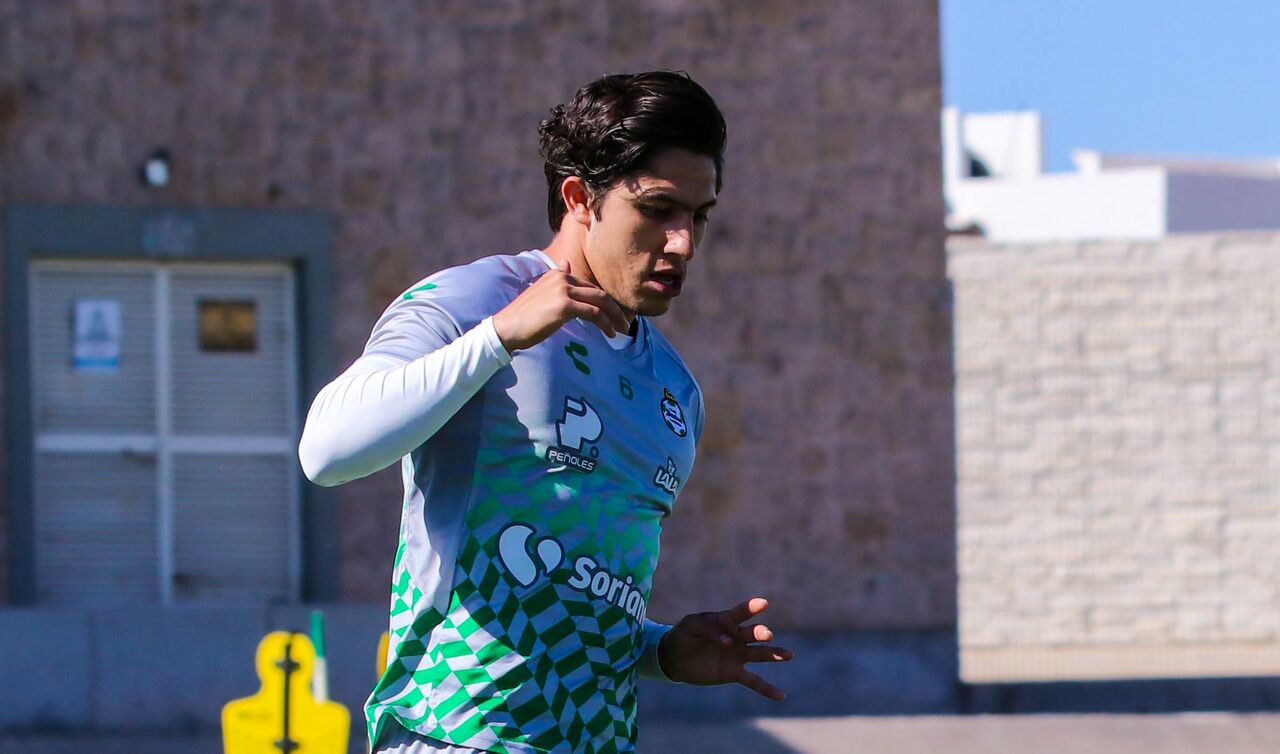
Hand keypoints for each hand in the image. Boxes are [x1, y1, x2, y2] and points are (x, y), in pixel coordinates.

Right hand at [492, 260, 630, 351]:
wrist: (506, 328)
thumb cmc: (524, 316)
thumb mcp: (541, 293)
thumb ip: (556, 278)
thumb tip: (566, 263)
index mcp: (557, 274)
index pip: (589, 287)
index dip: (604, 302)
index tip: (614, 315)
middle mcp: (562, 277)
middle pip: (598, 292)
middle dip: (615, 309)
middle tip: (625, 324)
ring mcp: (563, 290)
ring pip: (600, 301)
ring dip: (615, 317)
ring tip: (622, 330)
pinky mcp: (564, 305)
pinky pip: (594, 313)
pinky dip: (605, 324)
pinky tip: (610, 334)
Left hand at [657, 597, 792, 699]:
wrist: (674, 658)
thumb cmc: (683, 635)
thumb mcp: (691, 625)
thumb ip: (709, 629)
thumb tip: (728, 643)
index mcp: (725, 620)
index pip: (741, 612)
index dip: (752, 607)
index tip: (763, 603)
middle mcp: (736, 637)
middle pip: (753, 633)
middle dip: (761, 633)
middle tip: (766, 635)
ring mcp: (737, 655)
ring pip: (760, 654)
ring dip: (774, 654)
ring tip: (789, 654)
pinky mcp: (734, 673)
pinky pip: (754, 681)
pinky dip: (767, 689)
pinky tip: (780, 695)